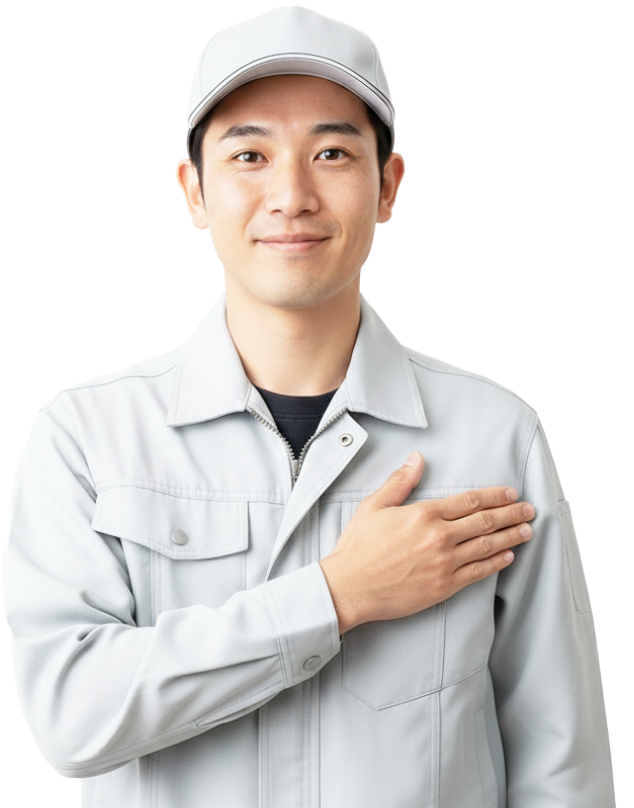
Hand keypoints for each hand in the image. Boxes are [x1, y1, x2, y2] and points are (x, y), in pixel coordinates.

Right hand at [319, 452, 533, 633]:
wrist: (349, 587)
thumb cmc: (358, 547)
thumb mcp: (374, 506)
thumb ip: (400, 482)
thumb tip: (417, 459)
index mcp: (424, 514)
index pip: (469, 501)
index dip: (494, 496)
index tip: (510, 493)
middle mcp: (439, 537)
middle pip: (484, 521)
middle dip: (510, 514)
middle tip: (528, 509)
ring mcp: (443, 563)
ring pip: (487, 546)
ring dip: (510, 536)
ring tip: (526, 530)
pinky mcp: (443, 586)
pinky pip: (478, 573)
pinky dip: (496, 563)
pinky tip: (508, 556)